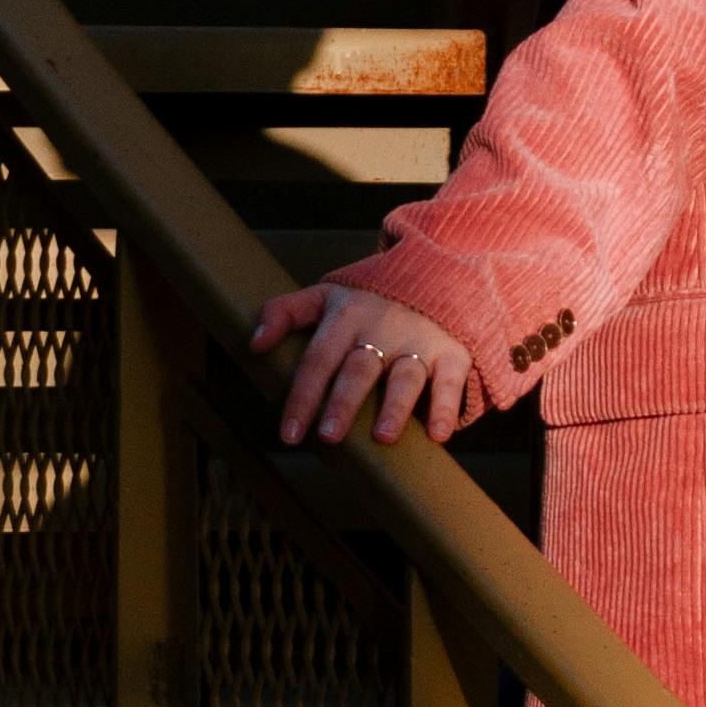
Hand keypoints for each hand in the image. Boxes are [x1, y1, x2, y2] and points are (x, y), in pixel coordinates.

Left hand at [249, 280, 477, 449]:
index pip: (318, 358)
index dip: (302, 396)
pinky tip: (439, 436)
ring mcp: (419, 340)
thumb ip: (286, 312)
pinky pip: (451, 381)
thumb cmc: (371, 297)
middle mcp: (382, 328)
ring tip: (381, 437)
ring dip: (394, 407)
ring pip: (405, 376)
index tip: (289, 434)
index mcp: (346, 315)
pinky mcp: (452, 352)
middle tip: (328, 437)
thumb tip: (253, 344)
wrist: (437, 269)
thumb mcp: (328, 293)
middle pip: (359, 369)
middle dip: (343, 402)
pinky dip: (447, 408)